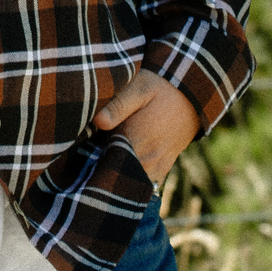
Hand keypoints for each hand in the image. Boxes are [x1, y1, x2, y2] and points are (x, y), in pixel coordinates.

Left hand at [94, 68, 199, 188]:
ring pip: (130, 182)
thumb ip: (118, 104)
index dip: (89, 160)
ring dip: (116, 176)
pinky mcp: (163, 168)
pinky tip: (119, 170)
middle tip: (86, 161)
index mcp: (136, 139)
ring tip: (101, 166)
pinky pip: (145, 183)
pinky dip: (132, 180)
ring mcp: (156, 166)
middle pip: (116, 175)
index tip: (78, 156)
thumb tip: (98, 121)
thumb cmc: (161, 88)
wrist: (193, 95)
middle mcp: (147, 158)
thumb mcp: (139, 87)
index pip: (105, 162)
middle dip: (99, 171)